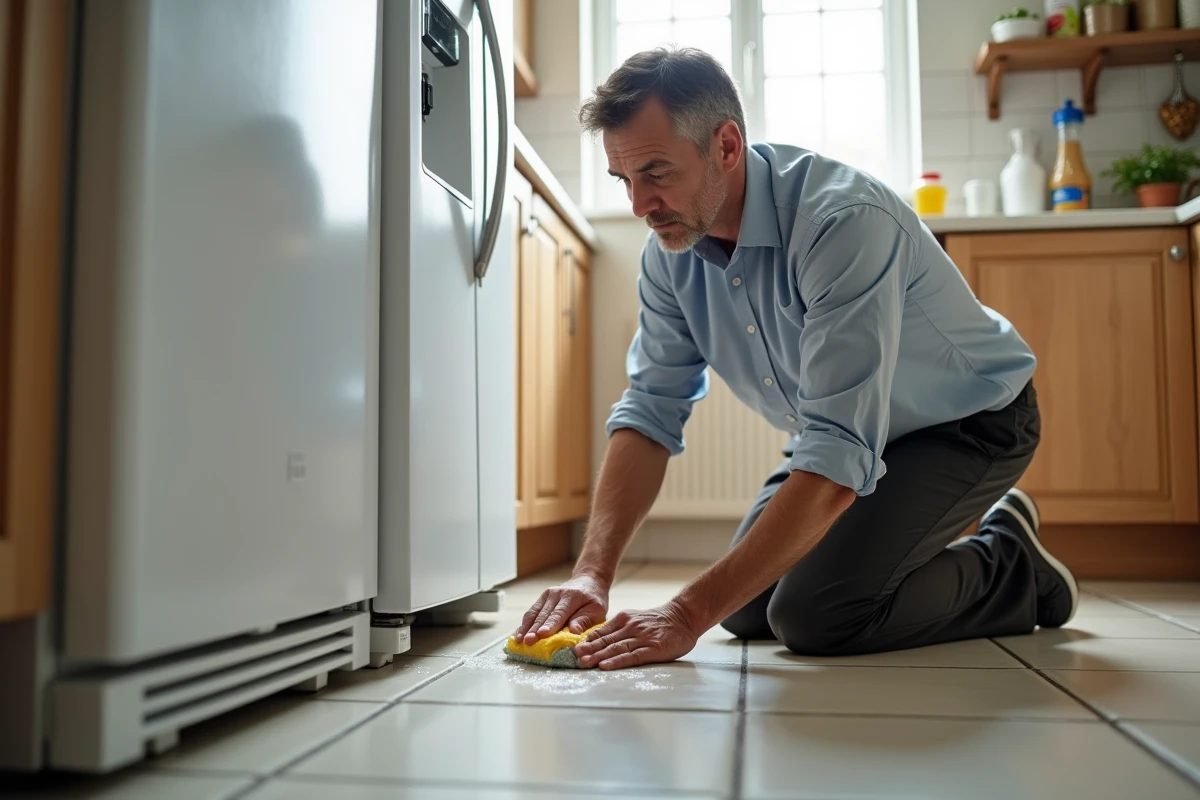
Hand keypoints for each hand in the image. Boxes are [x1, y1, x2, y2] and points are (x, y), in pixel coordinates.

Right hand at [515, 575, 608, 644]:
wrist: (588, 581)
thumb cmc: (594, 600)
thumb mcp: (597, 610)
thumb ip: (585, 620)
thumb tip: (574, 631)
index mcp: (572, 596)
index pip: (560, 613)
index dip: (550, 624)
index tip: (542, 634)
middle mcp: (556, 593)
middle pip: (544, 614)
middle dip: (534, 629)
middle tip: (527, 642)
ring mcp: (547, 594)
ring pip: (534, 613)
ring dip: (526, 627)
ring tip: (520, 640)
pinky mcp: (541, 598)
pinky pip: (531, 612)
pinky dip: (524, 624)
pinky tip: (519, 634)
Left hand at [573, 601, 699, 669]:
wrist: (684, 617)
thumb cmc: (658, 622)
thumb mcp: (636, 618)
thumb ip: (619, 627)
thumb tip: (597, 638)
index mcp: (624, 619)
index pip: (602, 631)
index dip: (587, 640)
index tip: (572, 648)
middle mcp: (631, 627)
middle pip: (606, 640)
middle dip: (588, 649)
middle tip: (573, 657)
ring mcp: (642, 638)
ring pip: (616, 648)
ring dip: (598, 656)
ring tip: (584, 663)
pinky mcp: (653, 649)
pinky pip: (632, 656)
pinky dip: (617, 661)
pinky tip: (606, 666)